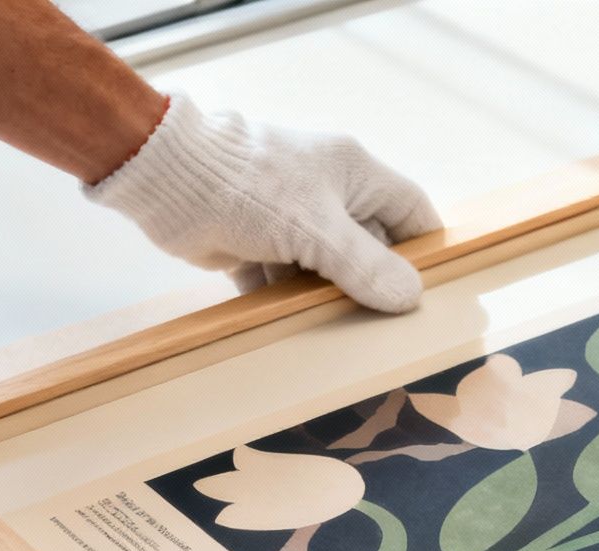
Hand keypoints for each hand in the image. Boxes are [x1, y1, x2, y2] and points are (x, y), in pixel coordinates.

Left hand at [88, 93, 440, 311]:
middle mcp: (325, 191)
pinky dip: (280, 301)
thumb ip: (367, 266)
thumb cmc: (250, 188)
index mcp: (353, 172)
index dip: (425, 248)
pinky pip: (280, 279)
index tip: (432, 287)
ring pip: (322, 268)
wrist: (166, 179)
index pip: (410, 209)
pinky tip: (283, 325)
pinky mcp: (253, 241)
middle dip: (369, 283)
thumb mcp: (319, 230)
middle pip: (367, 246)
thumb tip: (410, 297)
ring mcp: (288, 217)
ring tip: (329, 329)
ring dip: (321, 298)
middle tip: (381, 322)